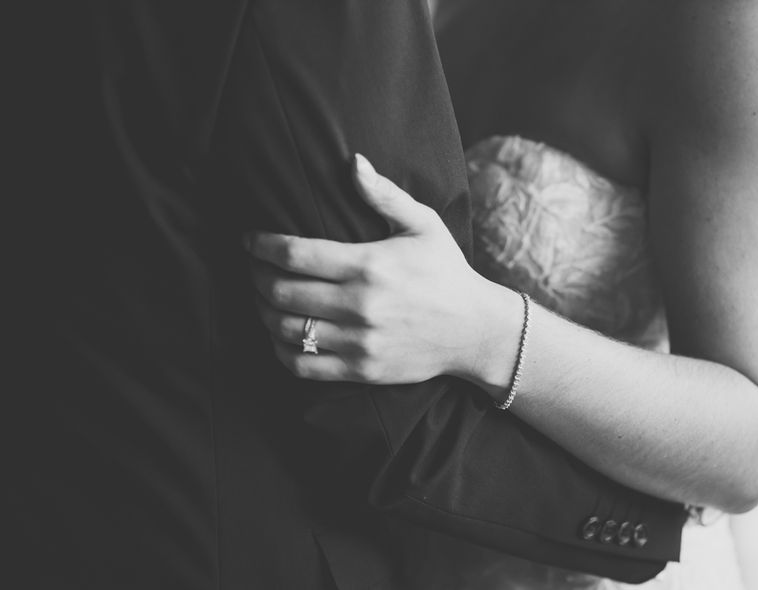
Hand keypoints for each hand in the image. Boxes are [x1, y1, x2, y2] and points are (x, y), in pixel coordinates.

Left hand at [245, 155, 516, 385]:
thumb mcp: (424, 225)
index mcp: (369, 265)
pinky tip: (279, 334)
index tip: (250, 240)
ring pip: (285, 329)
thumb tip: (352, 161)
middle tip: (253, 267)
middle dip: (256, 276)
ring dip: (262, 311)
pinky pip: (302, 366)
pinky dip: (280, 349)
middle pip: (281, 292)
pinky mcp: (361, 370)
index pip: (294, 254)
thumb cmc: (446, 272)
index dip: (262, 245)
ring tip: (261, 297)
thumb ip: (384, 194)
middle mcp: (359, 305)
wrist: (474, 330)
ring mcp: (359, 341)